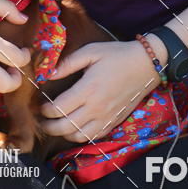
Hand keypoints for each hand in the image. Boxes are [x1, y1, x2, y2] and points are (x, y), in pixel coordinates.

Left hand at [39, 40, 160, 142]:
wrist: (146, 65)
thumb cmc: (117, 55)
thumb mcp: (91, 51)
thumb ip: (68, 63)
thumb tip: (48, 74)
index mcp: (88, 88)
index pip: (59, 108)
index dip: (45, 110)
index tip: (41, 105)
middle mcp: (96, 107)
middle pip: (65, 126)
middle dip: (49, 126)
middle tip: (42, 120)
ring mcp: (106, 117)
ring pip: (78, 136)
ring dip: (63, 134)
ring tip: (56, 126)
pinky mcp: (113, 122)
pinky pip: (93, 137)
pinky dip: (80, 137)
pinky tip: (74, 128)